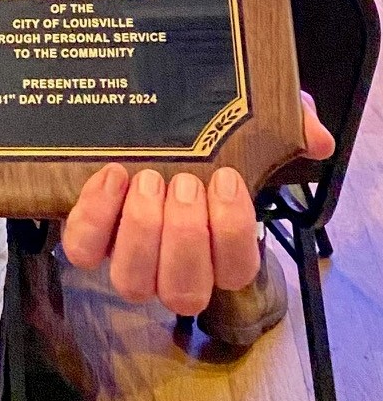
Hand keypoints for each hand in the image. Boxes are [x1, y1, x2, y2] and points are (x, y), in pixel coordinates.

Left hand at [61, 91, 332, 315]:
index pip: (236, 272)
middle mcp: (174, 265)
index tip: (225, 179)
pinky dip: (97, 216)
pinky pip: (84, 249)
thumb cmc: (203, 129)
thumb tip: (314, 137)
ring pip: (134, 282)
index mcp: (218, 248)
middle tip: (183, 182)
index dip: (232, 232)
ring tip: (148, 179)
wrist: (140, 110)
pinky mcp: (87, 237)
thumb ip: (289, 126)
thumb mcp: (251, 120)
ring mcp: (128, 257)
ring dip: (144, 231)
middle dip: (186, 236)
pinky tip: (111, 176)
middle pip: (185, 290)